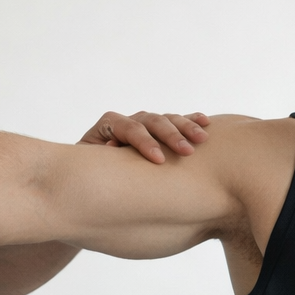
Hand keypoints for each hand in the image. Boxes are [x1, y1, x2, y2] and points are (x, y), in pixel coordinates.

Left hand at [80, 111, 210, 161]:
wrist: (92, 175)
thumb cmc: (90, 174)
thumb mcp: (89, 167)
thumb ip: (99, 156)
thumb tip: (112, 146)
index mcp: (108, 125)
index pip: (129, 127)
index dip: (144, 142)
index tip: (159, 160)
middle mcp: (128, 121)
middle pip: (151, 120)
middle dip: (170, 135)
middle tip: (186, 151)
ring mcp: (144, 124)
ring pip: (166, 118)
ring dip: (185, 127)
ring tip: (202, 139)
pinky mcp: (157, 130)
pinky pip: (176, 121)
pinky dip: (190, 120)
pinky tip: (205, 122)